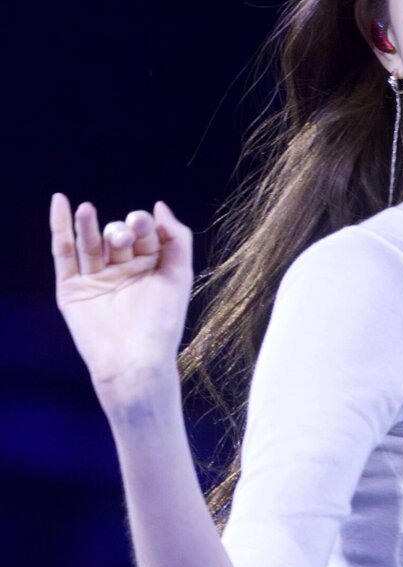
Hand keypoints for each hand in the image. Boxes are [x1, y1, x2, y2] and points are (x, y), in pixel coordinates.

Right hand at [49, 194, 193, 407]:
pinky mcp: (71, 290)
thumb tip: (158, 205)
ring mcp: (95, 279)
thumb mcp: (179, 275)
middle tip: (124, 237)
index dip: (144, 224)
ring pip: (90, 243)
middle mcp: (122, 269)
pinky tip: (60, 204)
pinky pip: (63, 254)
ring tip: (86, 209)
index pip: (144, 232)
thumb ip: (176, 238)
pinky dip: (60, 228)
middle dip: (121, 231)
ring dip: (88, 224)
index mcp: (149, 265)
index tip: (144, 225)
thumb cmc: (162, 323)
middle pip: (118, 236)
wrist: (134, 362)